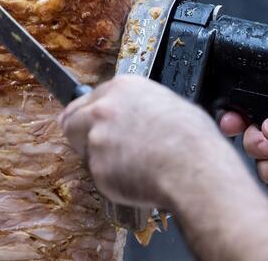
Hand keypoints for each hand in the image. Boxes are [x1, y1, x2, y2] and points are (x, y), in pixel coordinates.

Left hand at [58, 75, 233, 208]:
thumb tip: (136, 113)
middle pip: (72, 120)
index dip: (90, 114)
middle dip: (80, 134)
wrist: (195, 169)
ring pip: (84, 150)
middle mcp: (103, 109)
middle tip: (95, 147)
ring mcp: (97, 138)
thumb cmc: (193, 140)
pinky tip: (136, 178)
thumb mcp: (169, 104)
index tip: (89, 123)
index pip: (88, 99)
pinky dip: (112, 180)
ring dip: (99, 158)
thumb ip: (138, 105)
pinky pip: (99, 175)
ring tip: (131, 165)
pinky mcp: (97, 167)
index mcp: (122, 88)